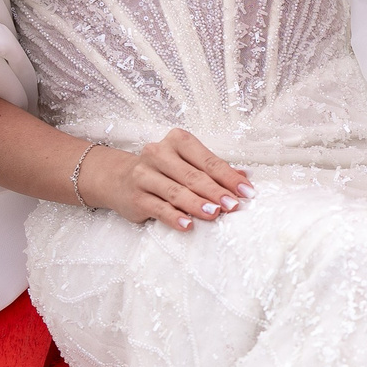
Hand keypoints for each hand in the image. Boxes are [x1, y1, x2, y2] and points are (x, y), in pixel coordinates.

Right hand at [80, 129, 255, 229]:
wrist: (120, 178)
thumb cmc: (163, 171)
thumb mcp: (188, 163)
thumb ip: (214, 170)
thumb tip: (245, 177)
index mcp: (177, 141)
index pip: (208, 160)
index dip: (229, 177)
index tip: (246, 191)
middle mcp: (158, 154)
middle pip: (193, 176)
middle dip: (216, 191)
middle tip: (233, 205)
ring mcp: (145, 175)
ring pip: (176, 191)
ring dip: (197, 204)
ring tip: (215, 214)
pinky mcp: (136, 197)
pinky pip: (158, 208)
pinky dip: (174, 217)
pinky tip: (187, 225)